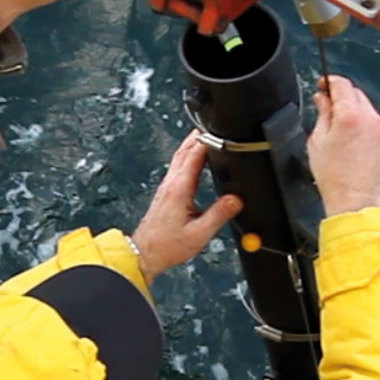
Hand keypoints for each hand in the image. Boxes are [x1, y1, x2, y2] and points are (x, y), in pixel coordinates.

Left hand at [131, 131, 242, 282]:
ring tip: (205, 136)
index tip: (220, 132)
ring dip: (192, 144)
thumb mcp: (199, 234)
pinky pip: (177, 166)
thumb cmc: (166, 246)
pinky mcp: (166, 192)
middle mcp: (171, 184)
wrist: (144, 254)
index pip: (194, 156)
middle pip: (185, 150)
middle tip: (213, 125)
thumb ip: (219, 215)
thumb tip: (236, 200)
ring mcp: (166, 186)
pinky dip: (187, 156)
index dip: (208, 141)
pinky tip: (194, 159)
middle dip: (199, 136)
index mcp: (179, 189)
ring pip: (179, 156)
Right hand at [308, 76, 379, 216]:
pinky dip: (363, 122)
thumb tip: (322, 98)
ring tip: (339, 128)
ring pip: (366, 107)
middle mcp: (370, 118)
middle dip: (342, 96)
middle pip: (355, 94)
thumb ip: (322, 113)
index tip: (322, 85)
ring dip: (353, 109)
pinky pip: (374, 121)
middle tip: (327, 107)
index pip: (342, 84)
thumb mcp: (318, 141)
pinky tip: (352, 138)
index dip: (330, 81)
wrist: (355, 200)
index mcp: (350, 115)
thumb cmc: (334, 177)